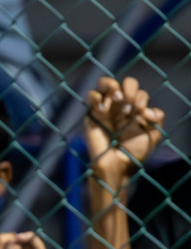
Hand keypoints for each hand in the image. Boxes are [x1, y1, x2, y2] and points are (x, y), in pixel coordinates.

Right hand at [84, 76, 163, 195]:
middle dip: (129, 89)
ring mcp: (106, 109)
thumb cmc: (134, 153)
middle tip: (129, 104)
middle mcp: (121, 106)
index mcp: (136, 110)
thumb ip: (156, 119)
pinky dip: (96, 97)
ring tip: (117, 98)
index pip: (139, 92)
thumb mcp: (153, 134)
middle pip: (125, 83)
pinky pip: (91, 96)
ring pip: (106, 83)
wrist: (116, 165)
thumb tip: (150, 110)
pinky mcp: (91, 114)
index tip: (140, 113)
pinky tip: (103, 110)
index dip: (141, 98)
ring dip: (112, 86)